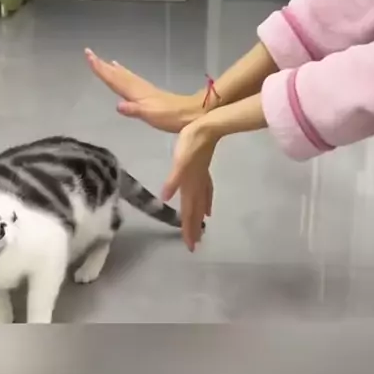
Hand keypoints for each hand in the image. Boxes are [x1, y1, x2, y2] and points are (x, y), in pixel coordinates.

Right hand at [85, 48, 201, 131]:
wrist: (191, 114)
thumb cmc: (170, 117)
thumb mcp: (151, 115)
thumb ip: (134, 110)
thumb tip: (118, 106)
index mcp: (135, 92)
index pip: (114, 79)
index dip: (101, 69)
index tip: (89, 56)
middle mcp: (137, 87)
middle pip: (116, 74)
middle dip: (102, 65)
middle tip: (89, 53)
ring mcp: (143, 89)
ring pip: (123, 75)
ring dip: (110, 68)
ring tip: (101, 60)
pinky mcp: (148, 92)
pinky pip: (129, 79)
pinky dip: (122, 73)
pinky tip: (122, 72)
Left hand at [162, 119, 217, 250]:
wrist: (207, 127)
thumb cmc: (191, 142)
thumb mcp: (179, 161)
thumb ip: (173, 180)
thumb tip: (165, 198)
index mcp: (189, 184)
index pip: (188, 211)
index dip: (188, 228)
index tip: (190, 246)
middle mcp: (197, 184)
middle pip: (195, 211)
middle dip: (194, 228)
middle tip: (194, 245)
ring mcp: (202, 177)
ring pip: (201, 203)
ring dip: (199, 217)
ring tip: (201, 229)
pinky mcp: (203, 170)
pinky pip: (206, 191)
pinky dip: (206, 201)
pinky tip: (207, 206)